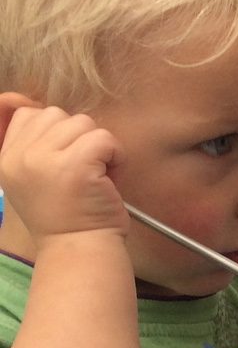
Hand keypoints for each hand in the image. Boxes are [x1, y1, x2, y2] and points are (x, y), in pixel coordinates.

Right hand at [0, 96, 127, 242]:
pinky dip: (116, 156)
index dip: (57, 133)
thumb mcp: (33, 178)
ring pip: (83, 123)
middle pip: (58, 115)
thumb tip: (19, 97)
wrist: (78, 251)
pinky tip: (108, 180)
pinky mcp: (75, 166)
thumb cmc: (66, 217)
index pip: (29, 115)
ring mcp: (46, 161)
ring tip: (94, 178)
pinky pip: (104, 137)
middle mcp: (20, 157)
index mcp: (7, 159)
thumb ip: (31, 142)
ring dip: (98, 148)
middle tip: (82, 173)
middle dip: (79, 139)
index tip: (65, 162)